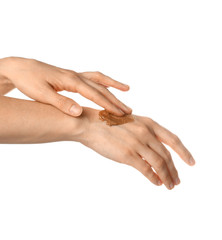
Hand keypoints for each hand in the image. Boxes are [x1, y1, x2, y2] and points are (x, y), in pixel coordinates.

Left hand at [0, 57, 131, 115]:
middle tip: (129, 111)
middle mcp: (76, 76)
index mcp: (72, 81)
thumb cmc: (29, 81)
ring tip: (126, 89)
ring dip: (113, 86)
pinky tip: (107, 85)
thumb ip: (62, 103)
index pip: (95, 95)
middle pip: (101, 88)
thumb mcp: (42, 95)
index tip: (120, 114)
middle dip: (116, 100)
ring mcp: (75, 75)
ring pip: (99, 81)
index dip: (108, 105)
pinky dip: (102, 82)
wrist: (20, 68)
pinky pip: (92, 78)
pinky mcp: (72, 77)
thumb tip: (79, 112)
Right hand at [77, 108, 194, 189]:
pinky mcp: (128, 155)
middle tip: (177, 180)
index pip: (173, 139)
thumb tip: (154, 152)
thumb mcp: (132, 123)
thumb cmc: (108, 124)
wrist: (90, 124)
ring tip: (169, 185)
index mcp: (148, 123)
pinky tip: (156, 183)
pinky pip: (146, 169)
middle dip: (174, 170)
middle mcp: (146, 133)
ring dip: (167, 176)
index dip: (184, 152)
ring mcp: (137, 143)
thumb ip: (144, 134)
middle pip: (167, 155)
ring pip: (159, 164)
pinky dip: (154, 178)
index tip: (191, 162)